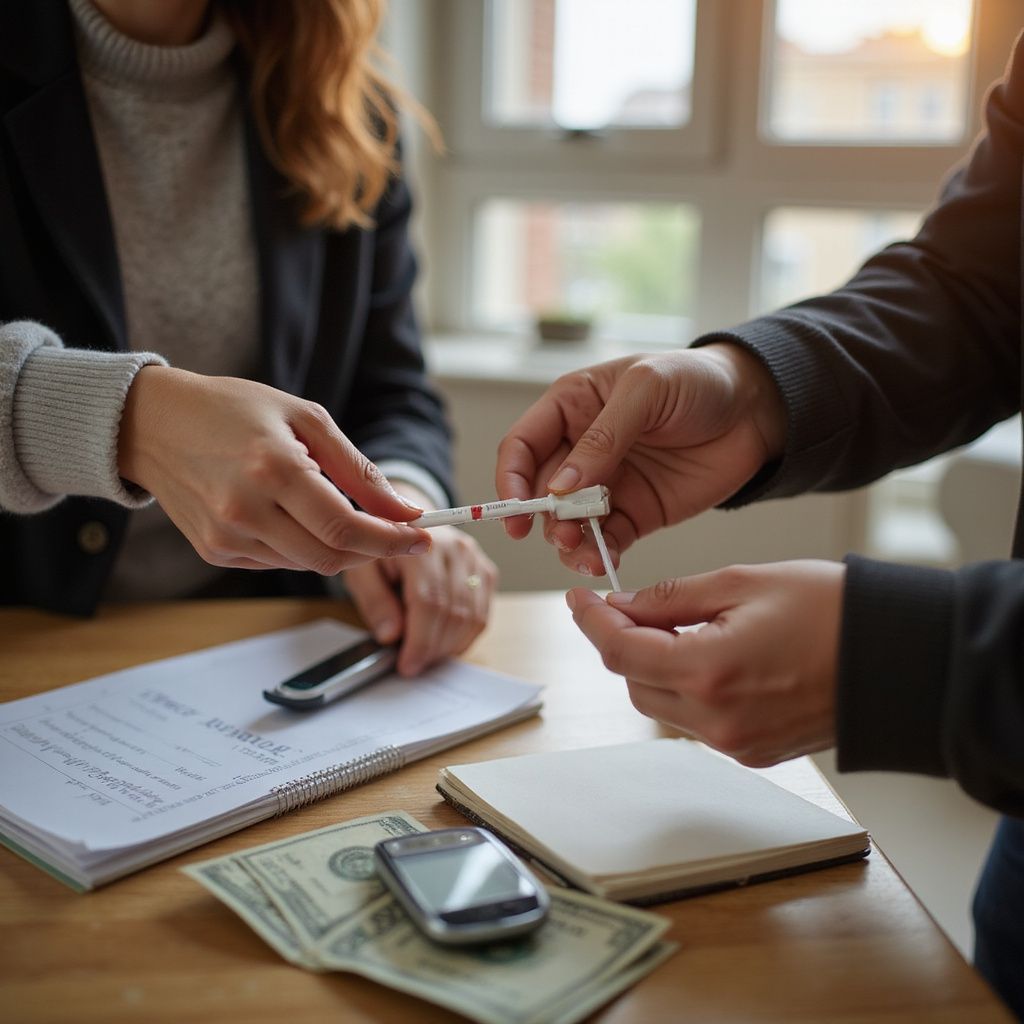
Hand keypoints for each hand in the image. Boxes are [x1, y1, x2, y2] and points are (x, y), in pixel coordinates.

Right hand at [117, 366, 431, 572]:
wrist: (152, 422)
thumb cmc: (234, 410)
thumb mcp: (306, 419)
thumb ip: (358, 469)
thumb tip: (403, 511)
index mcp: (273, 468)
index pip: (346, 526)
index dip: (391, 539)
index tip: (423, 537)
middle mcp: (245, 510)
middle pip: (332, 556)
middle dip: (373, 549)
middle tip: (396, 531)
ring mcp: (225, 536)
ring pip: (308, 564)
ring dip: (338, 547)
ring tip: (339, 510)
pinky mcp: (213, 550)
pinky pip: (278, 562)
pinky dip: (302, 546)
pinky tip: (293, 516)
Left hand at [343, 483, 497, 675]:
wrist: (405, 524)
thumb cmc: (380, 550)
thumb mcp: (360, 570)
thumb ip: (374, 601)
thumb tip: (391, 635)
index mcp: (421, 542)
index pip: (429, 602)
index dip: (420, 641)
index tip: (406, 665)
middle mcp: (456, 548)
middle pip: (453, 613)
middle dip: (432, 648)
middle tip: (412, 665)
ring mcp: (475, 559)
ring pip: (472, 618)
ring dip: (448, 646)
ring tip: (425, 656)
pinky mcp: (486, 571)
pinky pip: (482, 616)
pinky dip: (464, 638)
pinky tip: (443, 644)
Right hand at [495, 345, 785, 578]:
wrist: (758, 410)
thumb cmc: (698, 380)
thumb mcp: (647, 390)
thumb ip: (603, 436)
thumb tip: (560, 487)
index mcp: (571, 407)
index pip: (522, 446)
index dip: (511, 478)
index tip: (516, 508)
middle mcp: (581, 449)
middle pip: (540, 492)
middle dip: (545, 517)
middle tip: (564, 533)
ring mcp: (607, 485)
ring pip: (568, 522)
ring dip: (568, 541)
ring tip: (583, 551)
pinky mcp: (635, 514)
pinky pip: (605, 540)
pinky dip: (598, 554)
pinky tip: (602, 561)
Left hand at [566, 560, 844, 766]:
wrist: (897, 659)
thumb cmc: (832, 611)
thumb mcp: (742, 582)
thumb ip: (671, 597)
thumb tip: (622, 605)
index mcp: (709, 671)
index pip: (619, 651)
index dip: (591, 621)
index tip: (579, 599)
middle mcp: (716, 719)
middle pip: (632, 682)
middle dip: (622, 642)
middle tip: (631, 605)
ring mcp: (734, 743)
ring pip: (659, 704)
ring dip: (651, 666)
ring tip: (677, 625)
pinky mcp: (752, 751)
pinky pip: (693, 720)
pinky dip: (684, 687)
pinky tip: (705, 654)